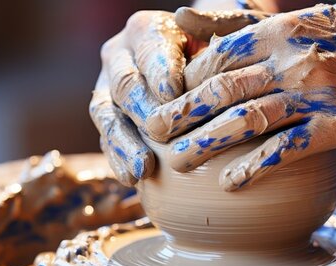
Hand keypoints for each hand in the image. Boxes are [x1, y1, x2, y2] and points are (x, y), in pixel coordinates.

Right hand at [90, 9, 268, 185]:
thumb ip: (212, 23)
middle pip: (125, 83)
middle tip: (160, 132)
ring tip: (142, 168)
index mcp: (146, 29)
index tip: (173, 91)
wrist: (208, 63)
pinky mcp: (111, 119)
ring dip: (124, 144)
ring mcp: (110, 90)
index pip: (150, 47)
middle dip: (141, 111)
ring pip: (108, 115)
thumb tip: (185, 14)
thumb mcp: (227, 30)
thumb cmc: (224, 46)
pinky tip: (133, 179)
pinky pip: (108, 140)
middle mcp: (120, 56)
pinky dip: (119, 160)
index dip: (160, 69)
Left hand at [146, 1, 335, 190]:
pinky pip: (287, 150)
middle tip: (153, 135)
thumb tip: (185, 21)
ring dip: (206, 145)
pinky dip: (254, 167)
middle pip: (219, 91)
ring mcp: (315, 95)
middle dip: (180, 116)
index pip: (215, 59)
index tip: (165, 100)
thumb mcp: (297, 20)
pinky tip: (229, 184)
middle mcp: (291, 61)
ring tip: (178, 163)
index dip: (184, 82)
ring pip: (245, 122)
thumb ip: (243, 27)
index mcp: (278, 31)